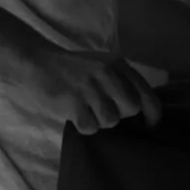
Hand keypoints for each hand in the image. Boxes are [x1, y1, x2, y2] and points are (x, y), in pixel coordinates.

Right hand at [37, 49, 161, 134]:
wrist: (36, 62)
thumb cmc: (72, 69)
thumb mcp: (101, 65)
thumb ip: (122, 81)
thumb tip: (143, 110)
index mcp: (117, 64)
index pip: (146, 93)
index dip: (152, 114)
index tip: (149, 126)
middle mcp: (106, 73)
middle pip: (130, 109)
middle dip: (119, 114)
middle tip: (101, 109)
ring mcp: (89, 87)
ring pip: (110, 120)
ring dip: (99, 121)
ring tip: (86, 110)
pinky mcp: (72, 101)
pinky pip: (90, 126)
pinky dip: (84, 126)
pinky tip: (75, 115)